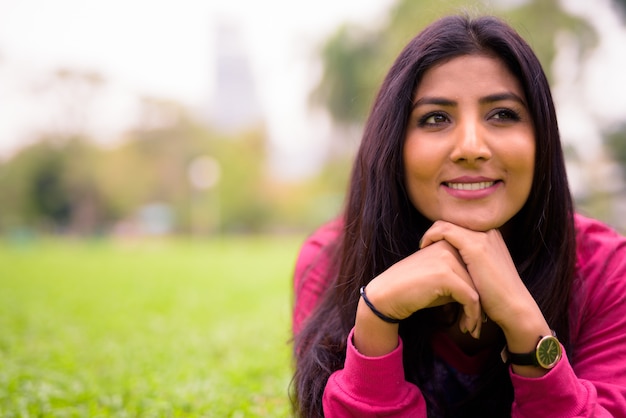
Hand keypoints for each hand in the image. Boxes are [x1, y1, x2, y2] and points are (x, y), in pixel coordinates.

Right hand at [364, 239, 483, 337]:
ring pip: (477, 289)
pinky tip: (466, 328)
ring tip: (472, 329)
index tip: (478, 312)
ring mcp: (447, 258)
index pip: (475, 266)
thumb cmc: (413, 291)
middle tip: (478, 324)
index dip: (481, 290)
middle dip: (482, 304)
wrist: (388, 295)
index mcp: (447, 242)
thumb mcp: (440, 280)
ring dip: (477, 314)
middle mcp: (449, 246)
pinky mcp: (446, 275)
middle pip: (478, 278)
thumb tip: (484, 293)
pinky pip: (470, 298)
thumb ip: (461, 278)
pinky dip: (472, 316)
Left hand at [420, 221, 549, 352]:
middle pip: (451, 222)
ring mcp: (482, 237)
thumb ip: (469, 260)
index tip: (430, 247)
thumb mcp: (482, 272)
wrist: (514, 308)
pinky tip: (424, 247)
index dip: (442, 234)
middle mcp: (487, 232)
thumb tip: (448, 258)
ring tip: (422, 248)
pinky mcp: (475, 246)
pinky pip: (444, 231)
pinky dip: (431, 236)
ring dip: (430, 234)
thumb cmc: (496, 297)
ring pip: (445, 224)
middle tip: (423, 246)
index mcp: (490, 236)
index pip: (459, 225)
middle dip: (434, 233)